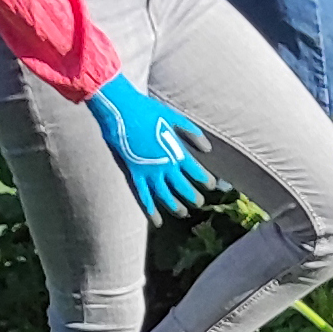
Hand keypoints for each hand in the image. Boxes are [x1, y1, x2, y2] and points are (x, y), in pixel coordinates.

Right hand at [85, 75, 214, 218]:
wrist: (120, 109)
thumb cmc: (147, 110)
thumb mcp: (174, 117)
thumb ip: (192, 133)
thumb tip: (208, 149)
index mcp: (176, 152)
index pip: (197, 172)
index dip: (206, 181)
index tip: (212, 186)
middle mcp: (165, 165)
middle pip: (183, 188)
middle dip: (194, 198)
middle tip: (200, 203)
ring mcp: (149, 171)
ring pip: (165, 196)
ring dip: (176, 207)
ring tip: (184, 213)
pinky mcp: (134, 174)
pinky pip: (143, 196)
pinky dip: (151, 211)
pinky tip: (157, 222)